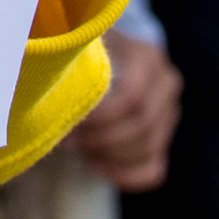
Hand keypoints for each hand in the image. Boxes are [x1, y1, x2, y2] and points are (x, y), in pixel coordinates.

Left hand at [69, 26, 180, 189]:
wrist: (112, 53)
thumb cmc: (88, 49)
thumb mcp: (82, 43)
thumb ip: (72, 58)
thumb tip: (49, 88)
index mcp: (146, 56)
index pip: (134, 97)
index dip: (102, 118)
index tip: (71, 124)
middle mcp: (166, 83)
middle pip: (142, 126)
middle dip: (102, 140)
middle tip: (69, 141)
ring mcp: (169, 112)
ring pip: (149, 148)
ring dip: (110, 156)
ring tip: (80, 150)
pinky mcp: (165, 137)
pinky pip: (155, 168)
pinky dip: (127, 175)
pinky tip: (98, 168)